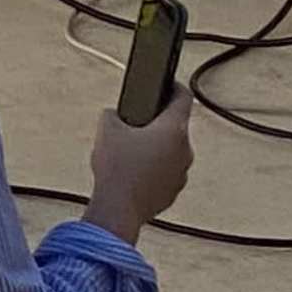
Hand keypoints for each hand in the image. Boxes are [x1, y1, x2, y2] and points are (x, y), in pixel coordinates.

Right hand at [86, 98, 194, 238]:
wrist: (119, 207)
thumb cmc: (118, 167)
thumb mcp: (107, 127)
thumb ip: (114, 113)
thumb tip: (115, 115)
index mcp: (173, 129)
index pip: (183, 97)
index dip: (174, 86)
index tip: (167, 84)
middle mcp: (184, 150)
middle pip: (175, 127)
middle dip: (156, 124)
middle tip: (134, 124)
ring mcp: (182, 172)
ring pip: (171, 151)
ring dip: (155, 148)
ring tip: (129, 152)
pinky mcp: (174, 190)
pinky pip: (166, 172)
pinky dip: (154, 168)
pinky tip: (133, 172)